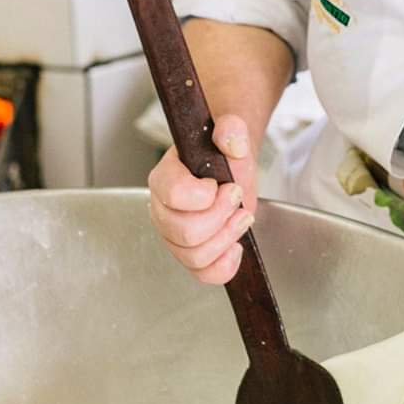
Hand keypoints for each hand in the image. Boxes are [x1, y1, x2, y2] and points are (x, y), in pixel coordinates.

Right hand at [147, 115, 258, 284]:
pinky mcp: (189, 253)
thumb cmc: (222, 153)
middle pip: (184, 231)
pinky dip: (224, 265)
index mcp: (164, 177)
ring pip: (194, 255)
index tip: (220, 183)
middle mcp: (162, 209)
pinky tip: (236, 247)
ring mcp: (173, 234)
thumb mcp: (230, 133)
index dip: (203, 195)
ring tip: (241, 218)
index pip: (173, 194)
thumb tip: (231, 141)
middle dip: (220, 218)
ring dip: (226, 238)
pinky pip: (201, 273)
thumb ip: (231, 130)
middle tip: (236, 199)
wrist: (228, 165)